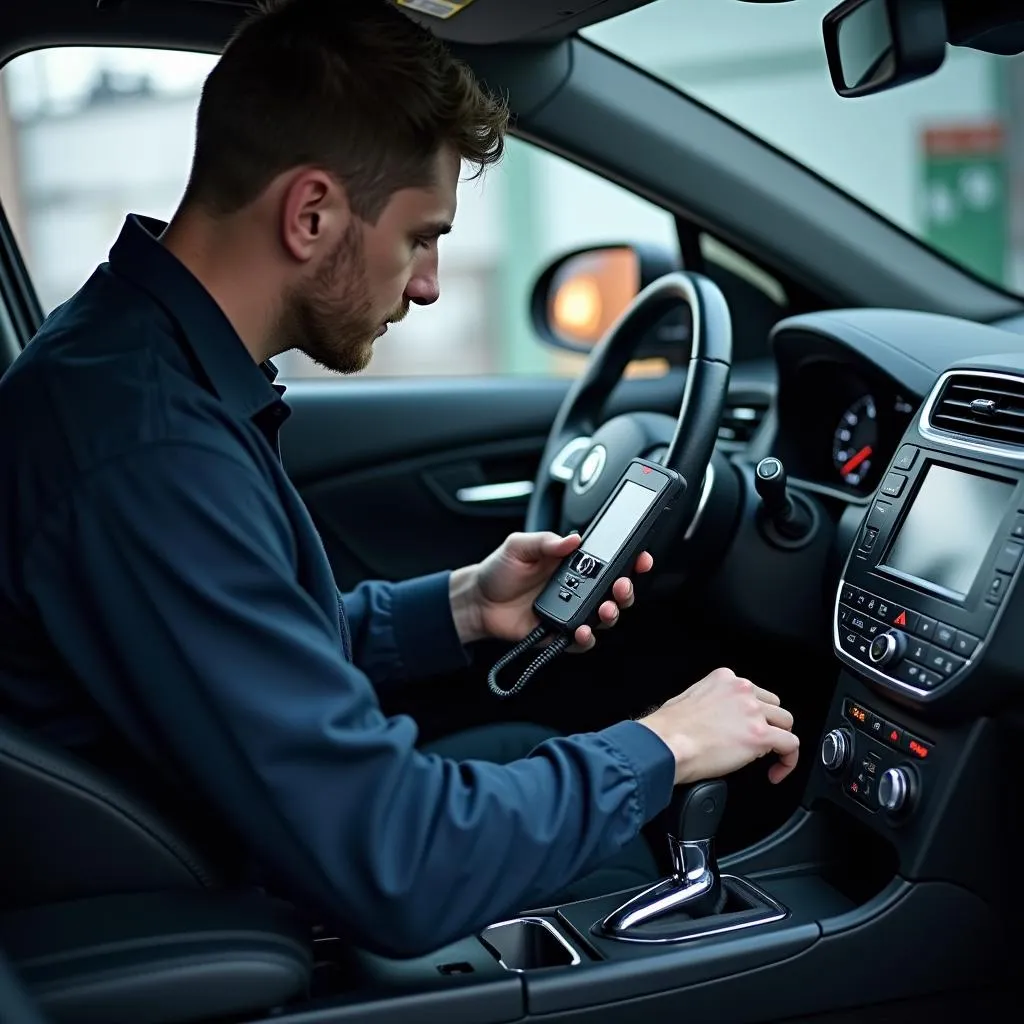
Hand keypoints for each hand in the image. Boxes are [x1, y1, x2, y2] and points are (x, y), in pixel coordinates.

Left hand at [450, 531, 652, 648]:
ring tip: (606, 609)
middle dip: (627, 588)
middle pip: (616, 591)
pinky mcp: (561, 635)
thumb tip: (573, 539)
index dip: (630, 559)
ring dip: (612, 613)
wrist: (478, 601)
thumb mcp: (519, 546)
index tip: (641, 556)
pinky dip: (587, 638)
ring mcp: (572, 613)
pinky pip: (582, 641)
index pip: (611, 561)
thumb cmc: (500, 571)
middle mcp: (579, 589)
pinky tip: (584, 630)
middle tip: (622, 584)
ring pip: (605, 617)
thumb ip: (545, 541)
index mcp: (574, 564)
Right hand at [638, 668, 799, 784]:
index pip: (753, 693)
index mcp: (724, 679)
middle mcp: (742, 690)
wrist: (666, 744)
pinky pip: (791, 745)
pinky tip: (776, 772)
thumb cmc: (669, 728)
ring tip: (765, 758)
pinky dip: (788, 761)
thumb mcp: (689, 698)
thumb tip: (718, 719)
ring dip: (778, 741)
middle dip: (768, 725)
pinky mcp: (760, 736)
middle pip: (773, 706)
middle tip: (754, 744)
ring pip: (786, 723)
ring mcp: (753, 712)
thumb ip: (712, 701)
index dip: (752, 715)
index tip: (746, 729)